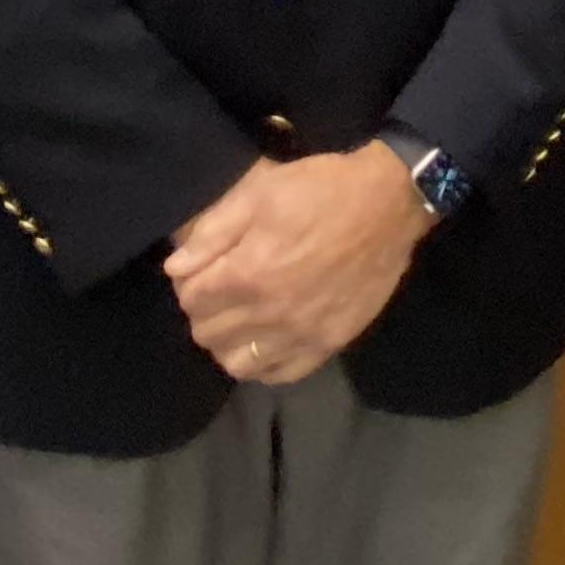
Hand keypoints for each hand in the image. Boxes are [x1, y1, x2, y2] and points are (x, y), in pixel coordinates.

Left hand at [167, 144, 423, 383]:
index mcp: (248, 274)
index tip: (200, 271)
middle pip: (208, 335)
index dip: (188, 284)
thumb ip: (213, 233)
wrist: (389, 203)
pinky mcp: (329, 344)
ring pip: (238, 364)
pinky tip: (268, 340)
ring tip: (240, 319)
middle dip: (204, 312)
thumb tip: (175, 268)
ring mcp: (301, 334)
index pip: (191, 300)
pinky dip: (265, 363)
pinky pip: (281, 374)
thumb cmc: (320, 190)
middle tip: (218, 291)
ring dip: (229, 343)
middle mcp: (270, 314)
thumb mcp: (260, 193)